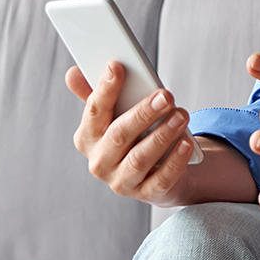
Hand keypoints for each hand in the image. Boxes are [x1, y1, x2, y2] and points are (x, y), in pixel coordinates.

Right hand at [66, 62, 195, 207]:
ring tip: (181, 115)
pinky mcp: (146, 194)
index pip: (93, 111)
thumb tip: (73, 72)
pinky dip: (174, 161)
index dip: (105, 89)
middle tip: (165, 96)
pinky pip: (160, 179)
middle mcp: (100, 161)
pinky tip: (185, 143)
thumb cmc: (132, 134)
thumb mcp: (114, 114)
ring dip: (162, 135)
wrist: (154, 171)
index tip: (117, 66)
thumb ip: (96, 93)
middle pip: (119, 135)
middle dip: (143, 113)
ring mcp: (121, 181)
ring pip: (140, 158)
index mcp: (87, 137)